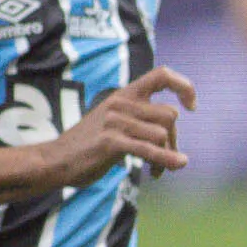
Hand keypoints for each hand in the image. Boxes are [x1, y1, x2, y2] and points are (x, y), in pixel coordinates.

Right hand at [54, 67, 195, 179]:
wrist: (55, 160)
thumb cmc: (88, 145)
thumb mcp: (113, 121)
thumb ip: (138, 119)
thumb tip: (170, 133)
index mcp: (123, 94)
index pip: (162, 75)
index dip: (184, 86)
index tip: (192, 106)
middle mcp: (121, 103)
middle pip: (169, 115)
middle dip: (174, 139)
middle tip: (167, 158)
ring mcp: (115, 122)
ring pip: (162, 134)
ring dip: (167, 156)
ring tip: (157, 171)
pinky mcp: (111, 143)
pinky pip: (149, 150)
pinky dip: (166, 159)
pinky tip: (176, 166)